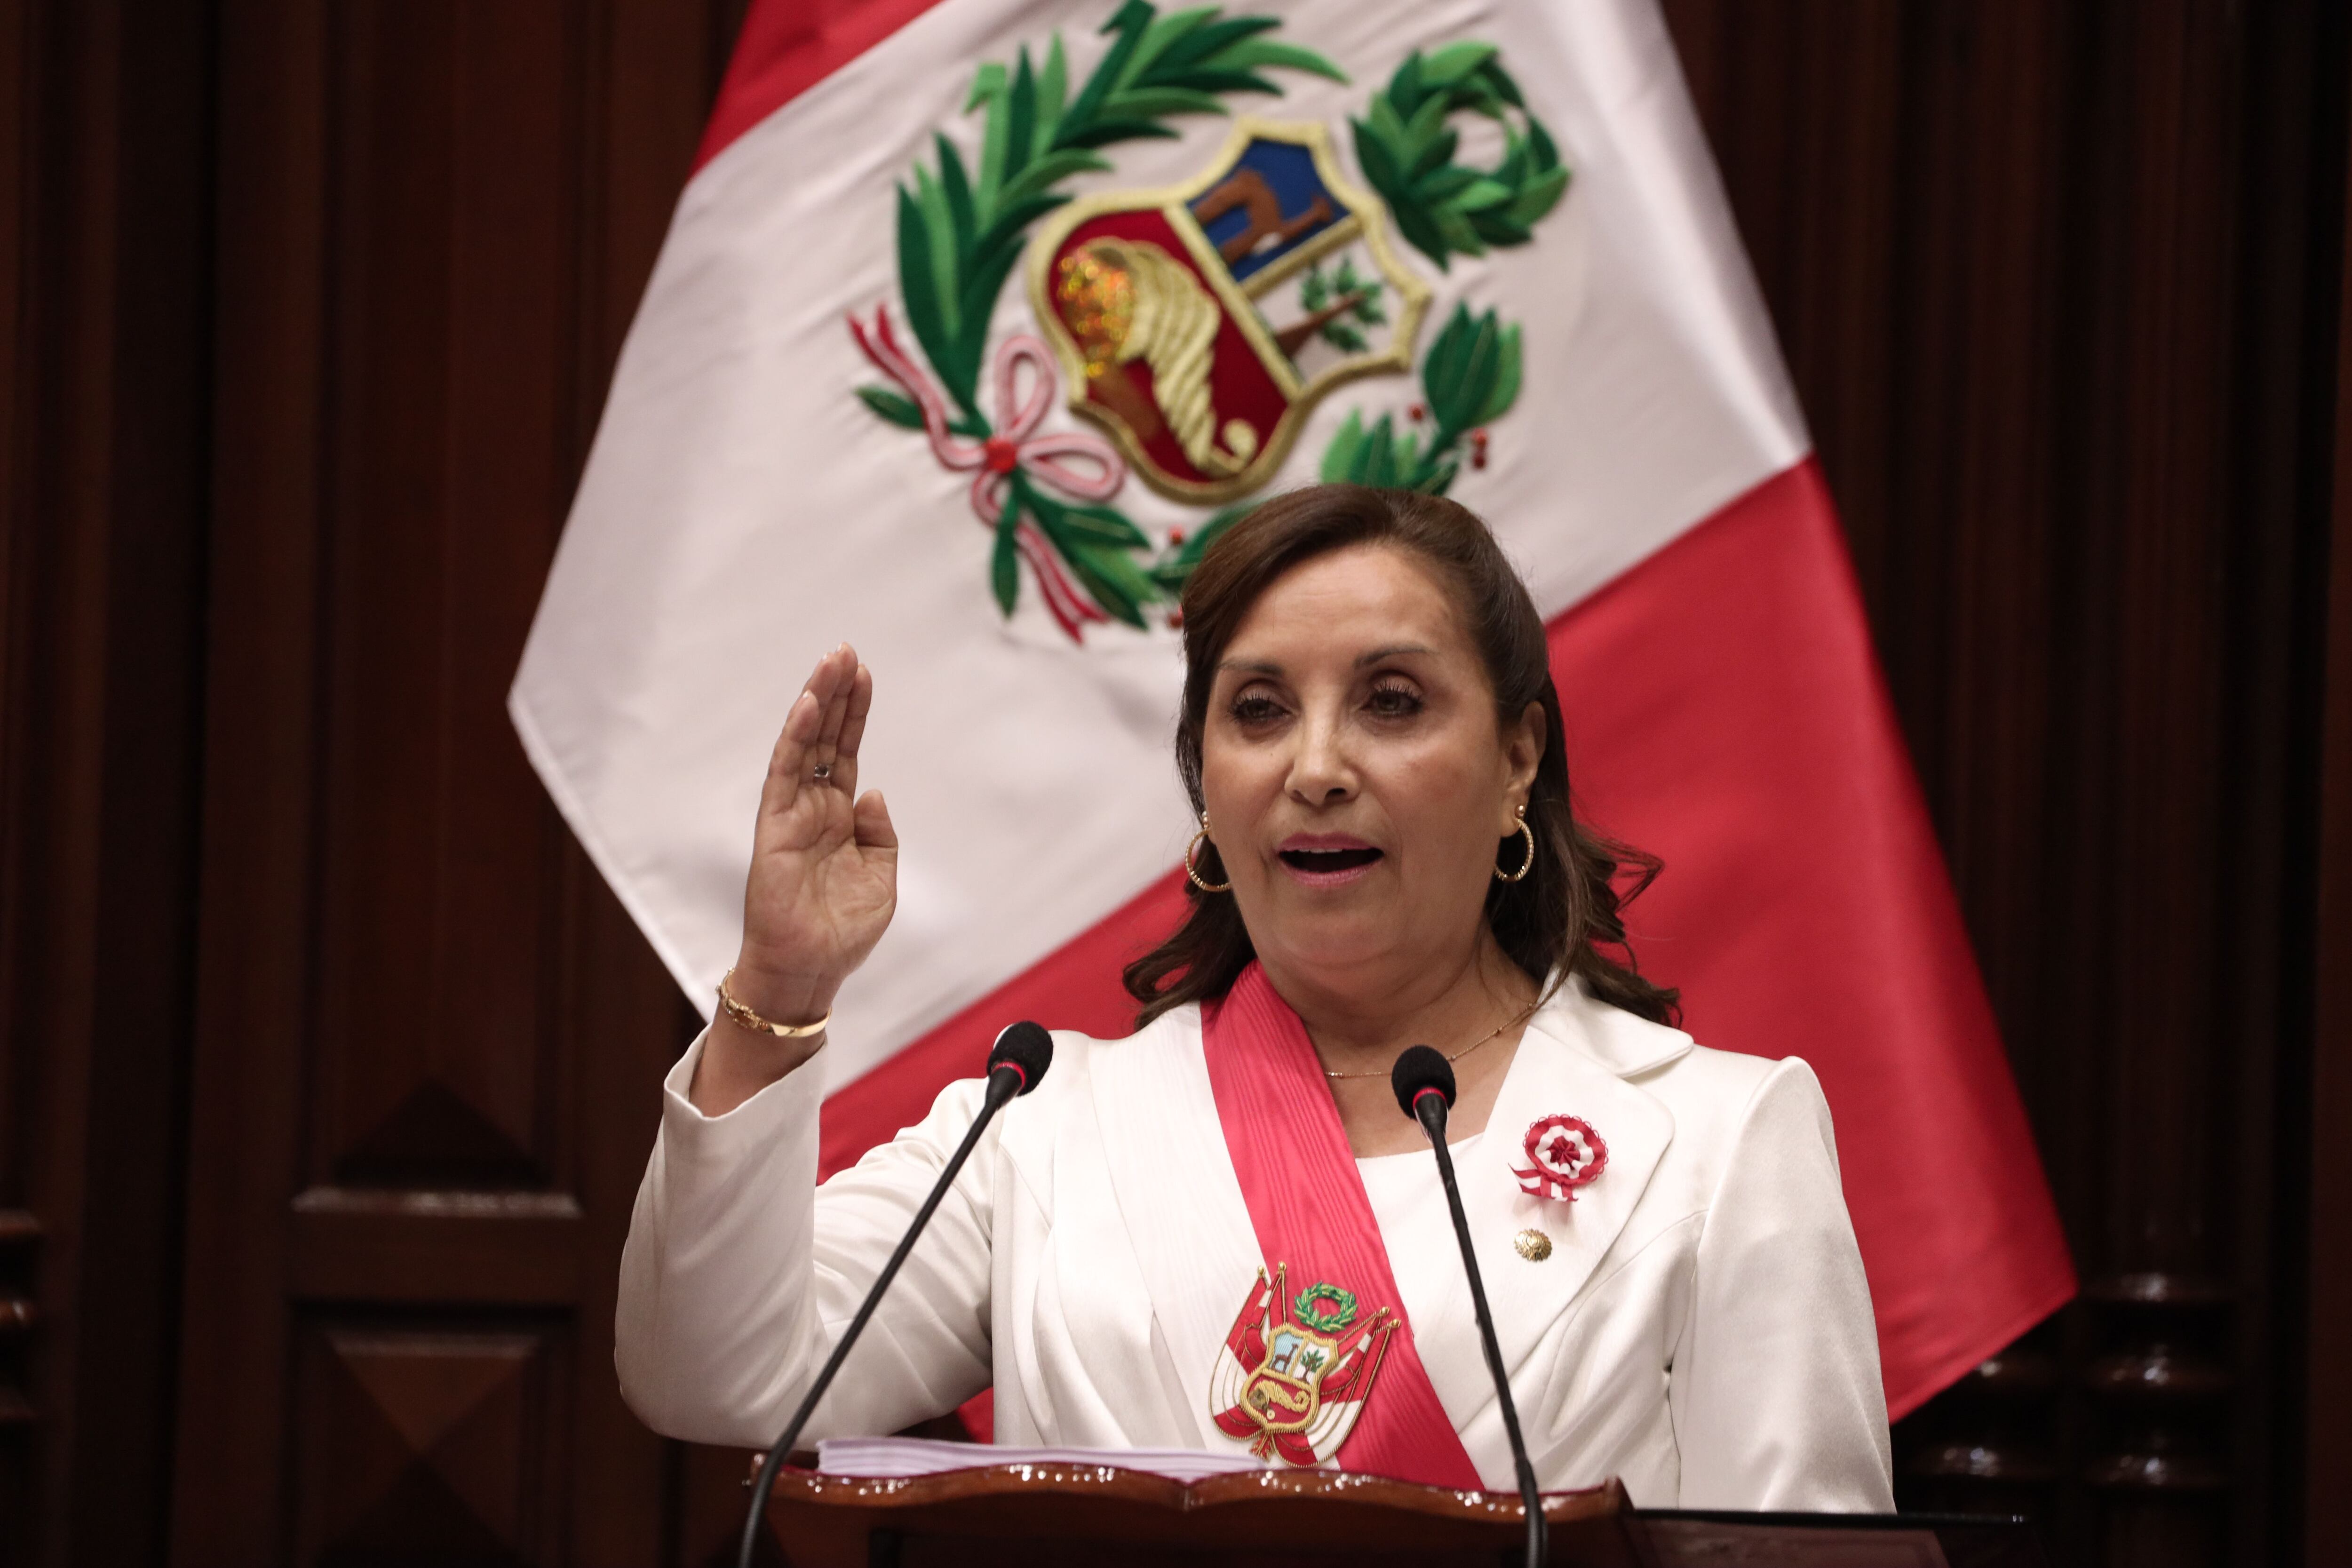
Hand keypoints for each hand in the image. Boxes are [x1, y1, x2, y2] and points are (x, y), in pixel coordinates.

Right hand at [729, 643, 897, 1024]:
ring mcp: (791, 814)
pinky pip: (782, 773)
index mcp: (839, 817)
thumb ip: (880, 834)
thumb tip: (871, 792)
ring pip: (802, 744)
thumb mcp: (881, 879)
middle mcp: (813, 807)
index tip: (864, 673)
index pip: (844, 752)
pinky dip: (794, 737)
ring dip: (817, 702)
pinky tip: (808, 705)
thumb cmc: (842, 932)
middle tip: (845, 650)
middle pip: (825, 738)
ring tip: (831, 662)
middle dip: (836, 694)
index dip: (855, 713)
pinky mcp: (773, 827)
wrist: (810, 970)